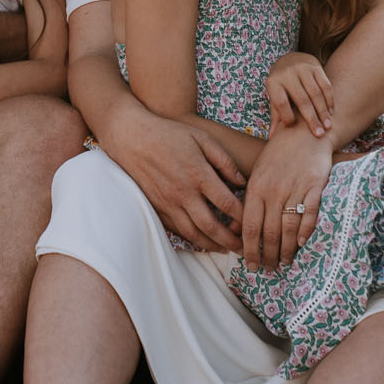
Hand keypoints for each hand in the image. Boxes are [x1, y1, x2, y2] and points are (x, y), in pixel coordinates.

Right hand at [102, 108, 244, 252]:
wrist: (132, 138)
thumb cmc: (169, 134)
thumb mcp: (202, 138)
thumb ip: (224, 161)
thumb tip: (242, 182)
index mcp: (198, 174)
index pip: (227, 204)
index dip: (243, 217)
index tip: (252, 221)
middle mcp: (183, 193)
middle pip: (211, 227)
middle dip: (230, 241)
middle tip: (243, 248)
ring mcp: (168, 203)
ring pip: (193, 234)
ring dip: (212, 245)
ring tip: (225, 249)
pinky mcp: (156, 208)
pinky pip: (176, 230)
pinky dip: (192, 239)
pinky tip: (202, 240)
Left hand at [240, 123, 332, 272]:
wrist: (303, 132)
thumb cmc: (277, 156)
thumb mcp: (256, 174)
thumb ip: (249, 200)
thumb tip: (234, 228)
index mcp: (256, 187)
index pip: (250, 226)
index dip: (249, 249)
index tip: (250, 265)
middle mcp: (274, 190)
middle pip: (269, 231)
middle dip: (268, 255)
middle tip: (269, 269)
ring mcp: (294, 188)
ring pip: (288, 227)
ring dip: (286, 249)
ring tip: (285, 262)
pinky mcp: (314, 185)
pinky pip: (310, 213)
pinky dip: (306, 231)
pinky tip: (302, 244)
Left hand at [266, 52, 333, 138]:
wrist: (290, 59)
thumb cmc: (281, 85)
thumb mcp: (274, 96)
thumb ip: (275, 115)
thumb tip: (271, 138)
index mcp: (274, 82)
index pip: (281, 102)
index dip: (287, 116)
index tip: (293, 127)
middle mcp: (288, 74)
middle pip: (301, 100)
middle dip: (311, 119)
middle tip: (318, 135)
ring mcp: (303, 69)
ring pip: (316, 94)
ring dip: (323, 111)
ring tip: (328, 126)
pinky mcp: (316, 67)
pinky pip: (325, 85)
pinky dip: (329, 100)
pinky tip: (331, 113)